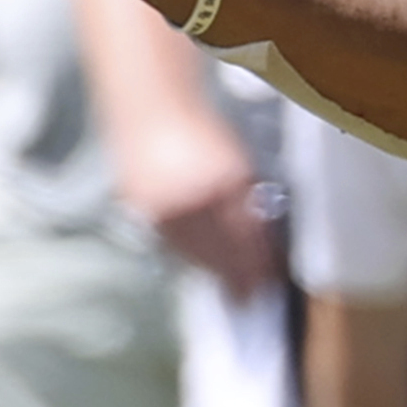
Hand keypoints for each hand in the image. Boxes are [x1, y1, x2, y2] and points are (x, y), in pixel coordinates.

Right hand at [113, 90, 276, 292]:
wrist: (150, 108)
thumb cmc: (202, 131)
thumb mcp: (239, 165)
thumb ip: (248, 202)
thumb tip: (261, 238)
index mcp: (217, 187)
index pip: (242, 239)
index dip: (256, 265)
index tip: (267, 286)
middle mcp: (185, 202)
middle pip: (213, 253)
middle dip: (232, 276)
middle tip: (247, 298)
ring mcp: (157, 207)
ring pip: (187, 252)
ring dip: (208, 270)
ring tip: (223, 283)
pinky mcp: (138, 208)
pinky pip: (167, 240)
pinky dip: (184, 254)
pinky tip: (196, 260)